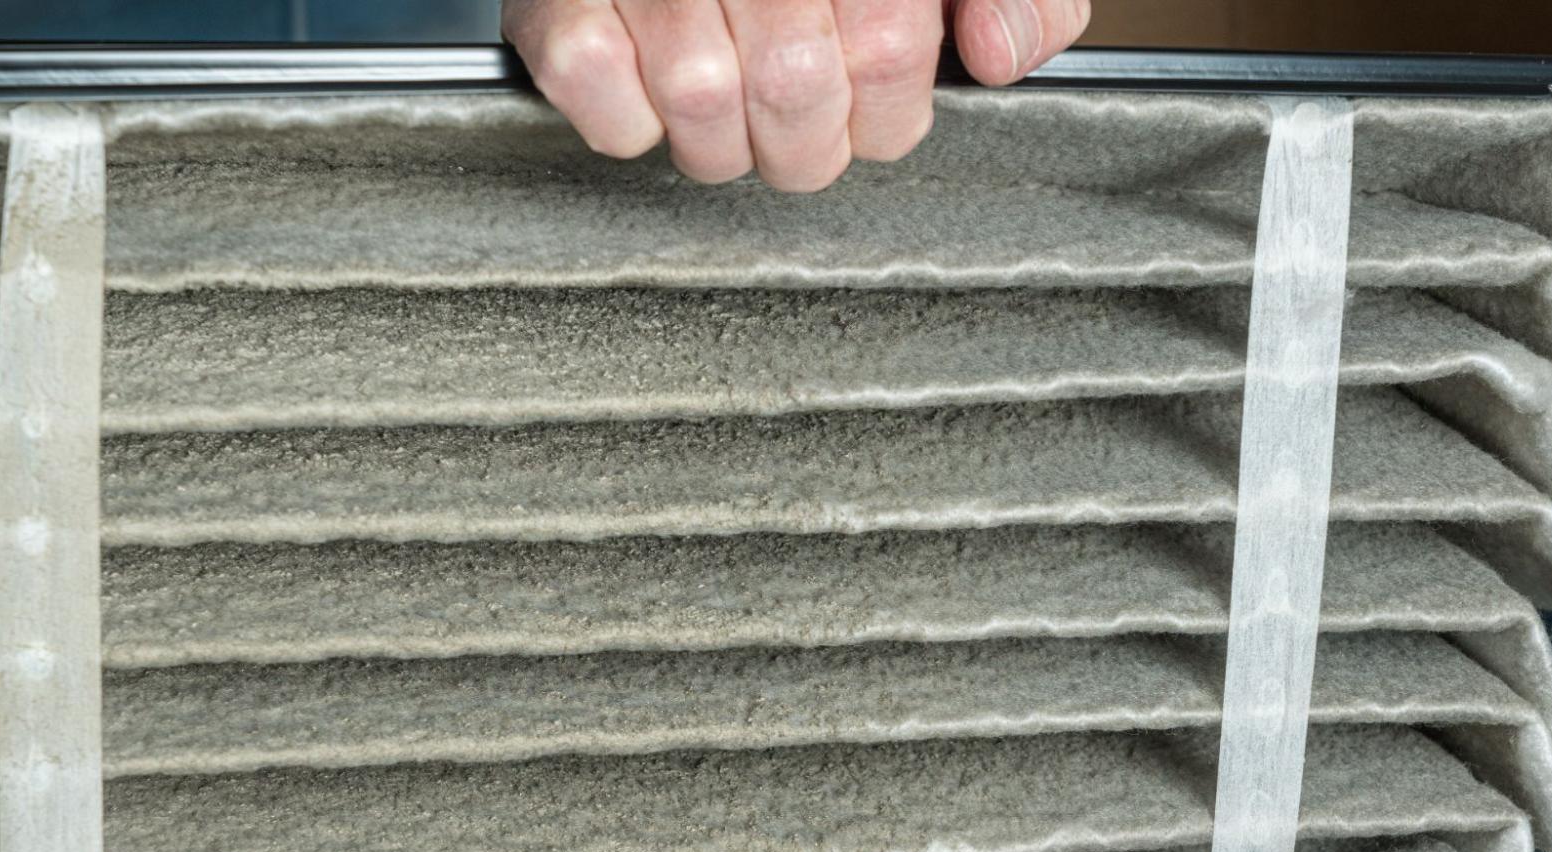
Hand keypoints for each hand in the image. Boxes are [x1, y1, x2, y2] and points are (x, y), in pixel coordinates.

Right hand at [501, 0, 1093, 189]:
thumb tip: (994, 55)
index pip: (891, 50)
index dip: (890, 104)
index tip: (873, 87)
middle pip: (796, 91)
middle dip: (809, 137)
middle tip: (798, 111)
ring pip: (702, 107)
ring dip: (725, 137)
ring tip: (728, 96)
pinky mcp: (556, 5)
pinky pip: (604, 101)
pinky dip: (632, 122)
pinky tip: (654, 83)